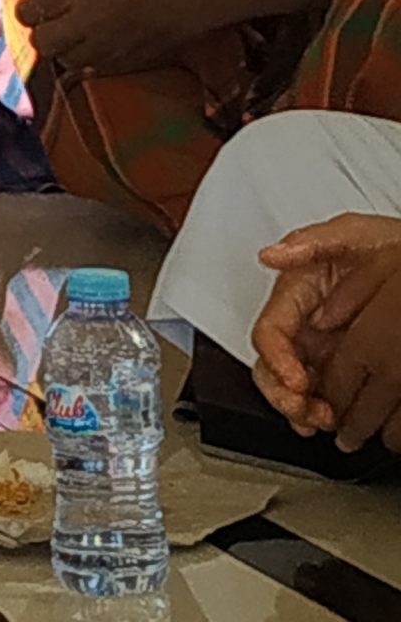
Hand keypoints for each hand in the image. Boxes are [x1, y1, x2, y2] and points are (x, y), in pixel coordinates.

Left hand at [15, 0, 211, 75]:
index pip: (33, 9)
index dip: (26, 10)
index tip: (27, 7)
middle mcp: (86, 19)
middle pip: (44, 42)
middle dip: (40, 35)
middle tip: (46, 26)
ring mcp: (109, 43)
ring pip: (67, 60)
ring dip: (64, 51)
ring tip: (70, 39)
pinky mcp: (132, 58)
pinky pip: (98, 69)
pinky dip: (91, 62)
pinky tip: (97, 51)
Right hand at [253, 217, 400, 435]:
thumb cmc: (385, 246)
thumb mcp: (351, 234)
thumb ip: (310, 242)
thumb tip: (271, 255)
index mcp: (296, 294)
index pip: (269, 333)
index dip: (276, 360)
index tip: (297, 379)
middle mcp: (302, 325)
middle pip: (270, 367)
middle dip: (283, 394)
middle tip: (306, 410)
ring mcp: (321, 348)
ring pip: (290, 388)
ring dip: (300, 409)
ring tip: (323, 420)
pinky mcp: (343, 367)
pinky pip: (319, 396)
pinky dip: (317, 414)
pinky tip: (331, 421)